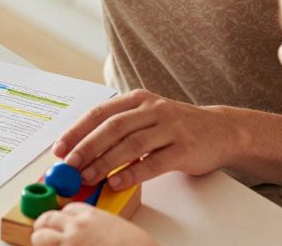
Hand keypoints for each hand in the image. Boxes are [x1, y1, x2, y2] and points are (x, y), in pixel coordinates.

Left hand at [31, 202, 157, 245]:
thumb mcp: (116, 227)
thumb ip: (98, 226)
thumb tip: (88, 234)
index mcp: (91, 215)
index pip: (66, 209)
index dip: (61, 218)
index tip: (59, 225)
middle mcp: (76, 226)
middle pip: (47, 219)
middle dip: (43, 227)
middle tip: (42, 234)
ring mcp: (69, 243)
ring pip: (40, 236)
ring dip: (39, 241)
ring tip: (42, 245)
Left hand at [52, 89, 239, 190]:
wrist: (222, 130)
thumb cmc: (177, 127)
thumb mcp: (147, 118)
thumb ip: (120, 130)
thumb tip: (82, 151)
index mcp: (138, 99)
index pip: (100, 112)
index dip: (77, 130)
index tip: (60, 148)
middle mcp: (153, 109)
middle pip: (113, 127)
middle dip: (87, 147)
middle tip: (70, 165)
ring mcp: (171, 127)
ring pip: (131, 144)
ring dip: (106, 162)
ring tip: (88, 177)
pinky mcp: (185, 148)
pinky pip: (154, 162)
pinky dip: (133, 173)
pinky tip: (117, 182)